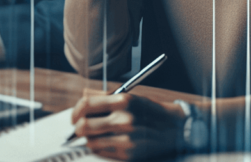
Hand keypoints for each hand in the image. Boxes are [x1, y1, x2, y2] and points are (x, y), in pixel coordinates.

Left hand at [71, 91, 186, 159]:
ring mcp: (127, 138)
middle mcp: (123, 119)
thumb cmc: (149, 111)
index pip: (86, 104)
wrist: (176, 128)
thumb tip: (83, 95)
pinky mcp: (130, 154)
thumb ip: (104, 96)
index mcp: (122, 101)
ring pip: (92, 141)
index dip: (75, 111)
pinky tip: (105, 143)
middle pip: (85, 126)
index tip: (74, 117)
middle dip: (78, 128)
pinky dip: (99, 148)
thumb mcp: (129, 96)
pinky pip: (103, 152)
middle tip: (79, 128)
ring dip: (89, 139)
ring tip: (95, 135)